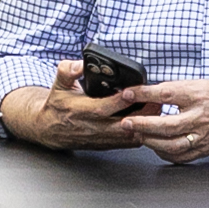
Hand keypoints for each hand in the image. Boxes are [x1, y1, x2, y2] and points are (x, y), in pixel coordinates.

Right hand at [13, 66, 150, 150]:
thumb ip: (68, 70)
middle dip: (141, 114)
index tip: (133, 91)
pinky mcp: (107, 144)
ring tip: (158, 109)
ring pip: (128, 136)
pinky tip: (151, 122)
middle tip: (156, 101)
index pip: (102, 108)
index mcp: (78, 111)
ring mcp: (101, 138)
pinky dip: (143, 133)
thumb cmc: (58, 105)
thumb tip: (81, 63)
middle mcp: (91, 127)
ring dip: (145, 124)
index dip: (119, 101)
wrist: (50, 129)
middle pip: (121, 125)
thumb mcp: (58, 84)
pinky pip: (129, 142)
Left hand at [124, 80, 208, 162]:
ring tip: (138, 135)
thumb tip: (146, 92)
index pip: (167, 94)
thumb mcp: (197, 84)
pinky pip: (180, 156)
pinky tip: (155, 147)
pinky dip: (164, 153)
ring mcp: (202, 136)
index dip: (145, 94)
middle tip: (126, 123)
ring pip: (172, 145)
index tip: (128, 93)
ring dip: (151, 141)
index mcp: (198, 96)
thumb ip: (172, 89)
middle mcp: (200, 117)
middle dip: (143, 125)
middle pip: (167, 124)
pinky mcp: (204, 149)